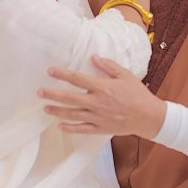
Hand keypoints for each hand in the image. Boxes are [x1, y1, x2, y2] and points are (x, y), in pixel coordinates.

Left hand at [39, 55, 165, 138]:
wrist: (148, 117)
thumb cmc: (138, 94)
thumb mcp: (125, 75)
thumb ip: (108, 66)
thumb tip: (93, 57)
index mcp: (103, 88)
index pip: (78, 79)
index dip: (62, 75)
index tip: (50, 71)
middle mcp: (97, 103)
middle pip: (70, 98)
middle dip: (53, 94)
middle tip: (39, 92)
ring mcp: (98, 117)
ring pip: (73, 115)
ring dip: (57, 111)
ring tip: (45, 108)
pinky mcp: (101, 128)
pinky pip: (82, 129)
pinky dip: (70, 128)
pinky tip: (60, 126)